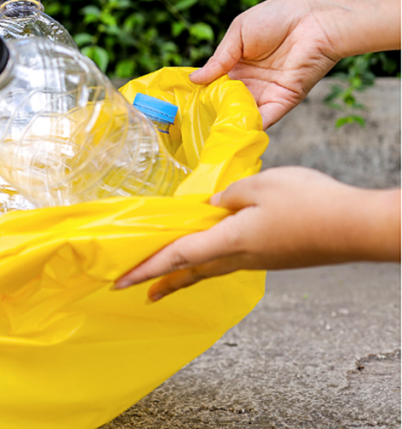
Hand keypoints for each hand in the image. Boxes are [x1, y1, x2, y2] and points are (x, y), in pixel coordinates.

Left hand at [113, 167, 400, 300]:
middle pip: (190, 271)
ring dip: (184, 274)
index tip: (120, 281)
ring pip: (211, 268)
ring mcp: (258, 259)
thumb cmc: (308, 203)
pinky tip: (214, 254)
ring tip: (168, 279)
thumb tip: (214, 203)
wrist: (356, 227)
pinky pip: (232, 262)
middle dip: (161, 281)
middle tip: (138, 291)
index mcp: (228, 240)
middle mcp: (239, 257)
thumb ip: (229, 194)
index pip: (176, 256)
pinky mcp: (273, 256)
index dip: (145, 268)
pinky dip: (211, 262)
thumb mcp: (260, 185)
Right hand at [190, 0, 400, 128]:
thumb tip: (194, 79)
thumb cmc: (278, 17)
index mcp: (238, 64)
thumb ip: (219, 59)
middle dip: (213, 111)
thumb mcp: (238, 34)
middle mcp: (251, 81)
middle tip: (192, 122)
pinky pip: (265, 118)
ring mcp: (267, 92)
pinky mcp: (284, 100)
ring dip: (229, 121)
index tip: (184, 103)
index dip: (202, 93)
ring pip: (243, 113)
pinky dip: (250, 127)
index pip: (215, 84)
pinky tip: (233, 131)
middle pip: (227, 102)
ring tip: (208, 130)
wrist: (316, 19)